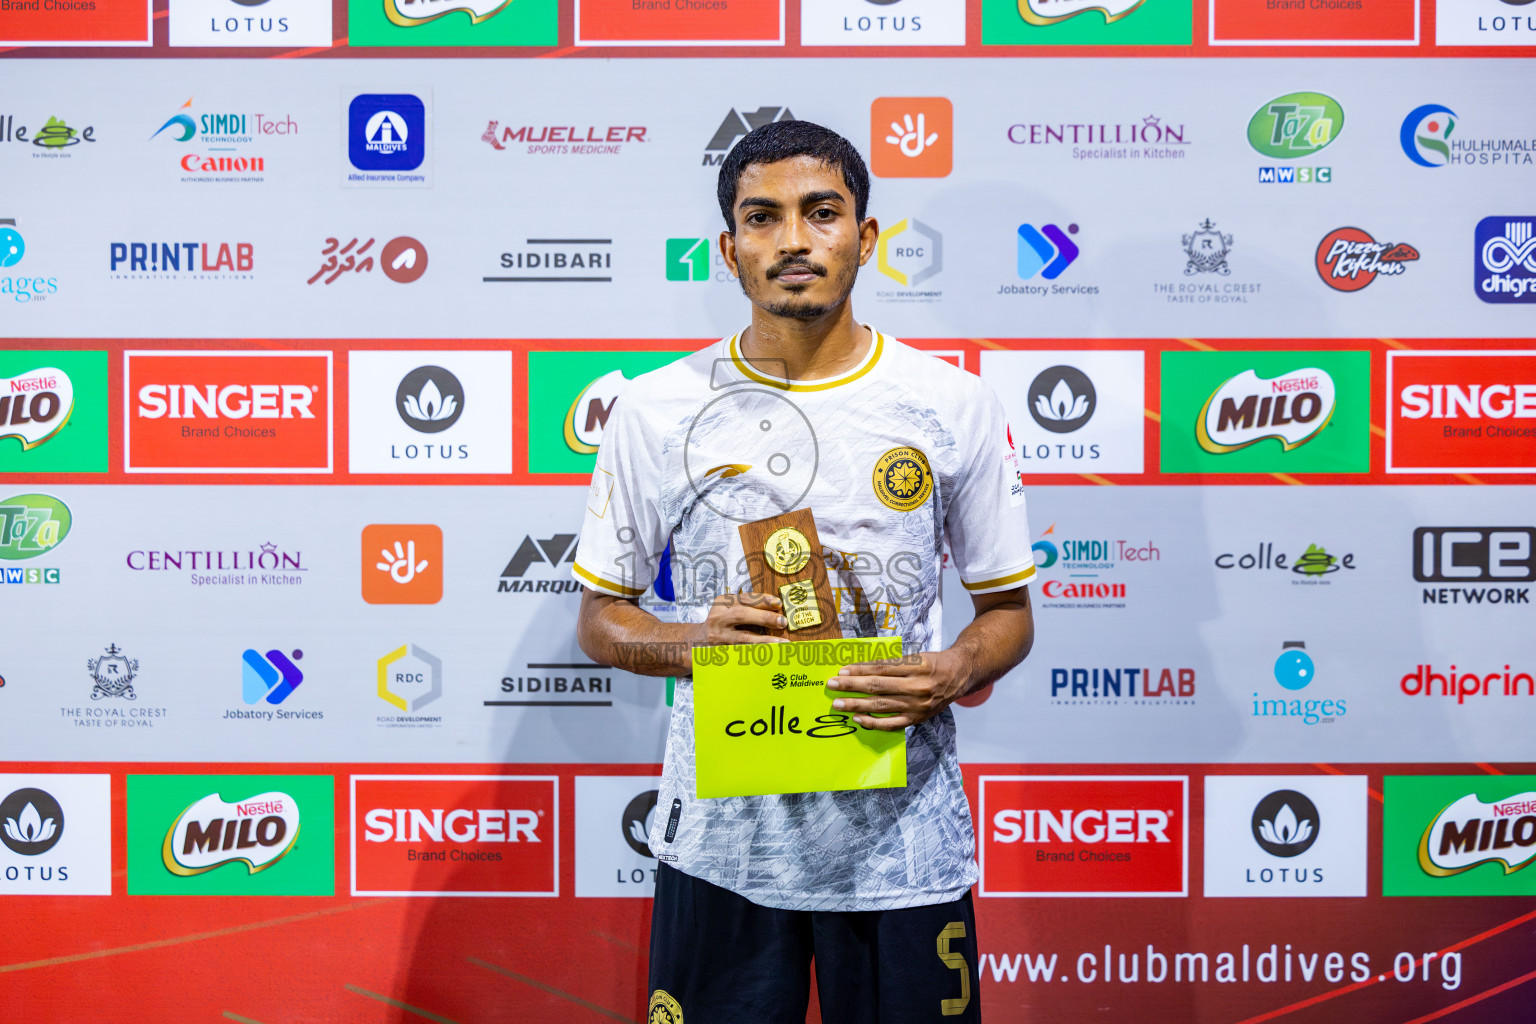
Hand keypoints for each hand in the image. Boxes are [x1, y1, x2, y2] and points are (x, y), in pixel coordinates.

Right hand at [693, 592, 787, 646]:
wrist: (695, 642)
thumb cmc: (720, 623)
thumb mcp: (729, 609)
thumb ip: (748, 607)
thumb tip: (777, 608)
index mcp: (722, 604)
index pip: (744, 599)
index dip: (761, 600)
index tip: (777, 603)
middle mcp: (719, 619)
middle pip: (741, 615)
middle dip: (763, 617)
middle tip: (782, 621)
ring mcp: (719, 637)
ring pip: (742, 638)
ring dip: (764, 641)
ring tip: (781, 643)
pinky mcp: (720, 652)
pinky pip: (741, 653)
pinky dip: (756, 654)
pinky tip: (770, 656)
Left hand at [829, 649, 971, 730]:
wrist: (959, 676)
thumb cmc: (933, 663)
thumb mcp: (916, 656)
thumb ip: (892, 664)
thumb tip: (861, 668)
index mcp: (916, 666)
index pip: (881, 669)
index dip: (860, 670)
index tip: (841, 671)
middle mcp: (916, 686)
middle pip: (878, 687)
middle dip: (852, 686)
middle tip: (832, 685)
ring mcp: (916, 705)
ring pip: (881, 706)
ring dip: (856, 705)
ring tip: (838, 703)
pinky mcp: (916, 718)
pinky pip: (891, 724)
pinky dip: (873, 722)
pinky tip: (858, 719)